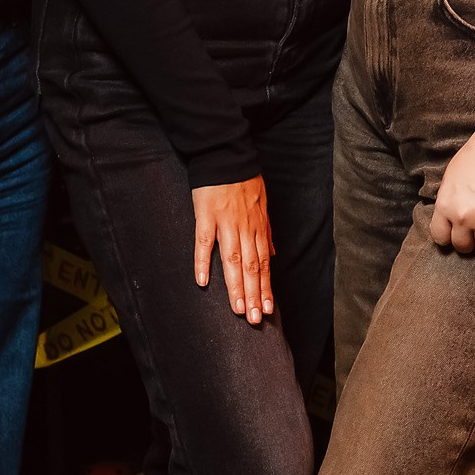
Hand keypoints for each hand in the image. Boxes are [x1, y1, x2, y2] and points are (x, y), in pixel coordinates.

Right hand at [192, 177, 275, 324]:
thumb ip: (266, 232)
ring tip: (239, 310)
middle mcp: (244, 228)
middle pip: (251, 267)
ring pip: (232, 260)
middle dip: (254, 295)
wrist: (225, 155)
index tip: (269, 308)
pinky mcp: (205, 215)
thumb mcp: (262, 204)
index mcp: (257, 227)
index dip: (265, 287)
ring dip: (236, 286)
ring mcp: (225, 222)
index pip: (263, 263)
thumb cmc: (243, 180)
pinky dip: (203, 262)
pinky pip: (203, 242)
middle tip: (257, 319)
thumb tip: (272, 253)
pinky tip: (202, 281)